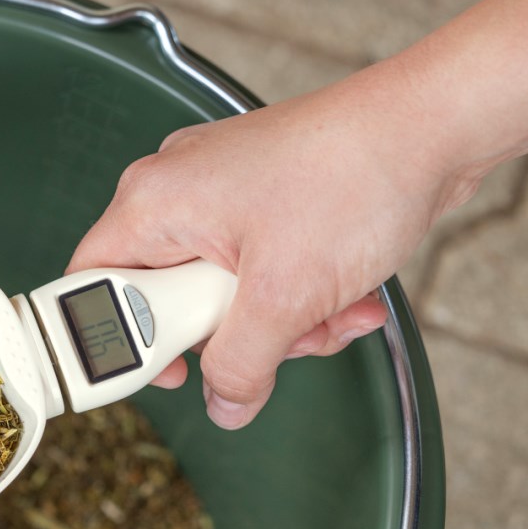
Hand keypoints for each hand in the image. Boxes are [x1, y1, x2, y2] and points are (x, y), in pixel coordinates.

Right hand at [67, 81, 470, 428]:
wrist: (435, 123)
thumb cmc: (353, 178)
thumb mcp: (284, 297)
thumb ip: (239, 363)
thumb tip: (223, 405)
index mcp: (152, 203)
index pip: (92, 285)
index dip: (121, 340)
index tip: (164, 372)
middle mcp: (175, 190)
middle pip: (168, 299)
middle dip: (234, 334)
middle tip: (274, 336)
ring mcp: (220, 190)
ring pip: (223, 291)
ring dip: (281, 320)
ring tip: (330, 314)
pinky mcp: (263, 195)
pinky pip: (259, 268)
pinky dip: (300, 293)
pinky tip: (345, 297)